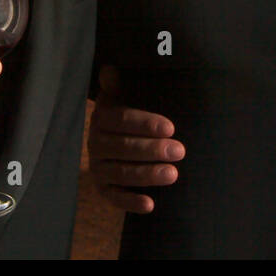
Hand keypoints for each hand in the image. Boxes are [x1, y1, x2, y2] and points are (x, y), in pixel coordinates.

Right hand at [87, 66, 183, 212]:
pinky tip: (150, 205)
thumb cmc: (126, 109)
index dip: (145, 124)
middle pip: (123, 147)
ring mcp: (98, 167)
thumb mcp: (122, 93)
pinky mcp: (103, 187)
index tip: (170, 128)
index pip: (122, 120)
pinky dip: (131, 202)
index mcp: (102, 117)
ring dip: (147, 175)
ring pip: (121, 173)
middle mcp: (96, 143)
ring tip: (172, 174)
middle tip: (179, 151)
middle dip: (152, 150)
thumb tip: (111, 70)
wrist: (110, 134)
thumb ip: (117, 83)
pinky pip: (114, 197)